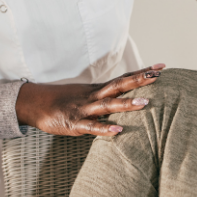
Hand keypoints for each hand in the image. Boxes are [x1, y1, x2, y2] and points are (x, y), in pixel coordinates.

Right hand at [15, 65, 164, 137]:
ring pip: (108, 105)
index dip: (143, 72)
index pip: (124, 78)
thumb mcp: (86, 95)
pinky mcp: (74, 124)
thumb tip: (125, 96)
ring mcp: (84, 109)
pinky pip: (91, 127)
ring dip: (127, 104)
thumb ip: (105, 96)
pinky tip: (118, 131)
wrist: (34, 104)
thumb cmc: (63, 100)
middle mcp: (93, 96)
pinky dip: (104, 129)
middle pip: (120, 85)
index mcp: (98, 89)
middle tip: (158, 76)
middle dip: (140, 81)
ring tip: (145, 103)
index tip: (161, 66)